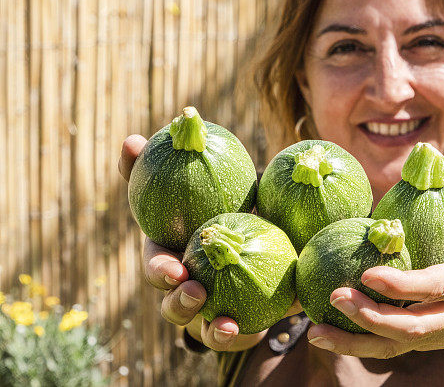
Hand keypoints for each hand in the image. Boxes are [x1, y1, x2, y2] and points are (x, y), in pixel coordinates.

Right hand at [119, 135, 300, 351]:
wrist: (280, 240)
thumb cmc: (236, 208)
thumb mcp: (216, 185)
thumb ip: (174, 166)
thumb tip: (130, 139)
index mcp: (178, 255)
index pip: (157, 264)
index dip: (159, 269)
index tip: (172, 268)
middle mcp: (187, 287)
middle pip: (169, 303)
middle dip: (175, 301)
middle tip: (193, 288)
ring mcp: (209, 311)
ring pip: (195, 328)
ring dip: (205, 326)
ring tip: (220, 321)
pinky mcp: (237, 325)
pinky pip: (230, 337)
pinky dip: (232, 335)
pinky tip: (242, 327)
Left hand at [306, 158, 443, 358]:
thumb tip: (430, 153)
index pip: (437, 286)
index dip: (403, 286)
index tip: (368, 275)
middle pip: (412, 328)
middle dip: (370, 318)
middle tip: (334, 295)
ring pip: (398, 346)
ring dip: (355, 343)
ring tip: (314, 331)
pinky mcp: (431, 341)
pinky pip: (393, 348)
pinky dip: (359, 345)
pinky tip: (327, 335)